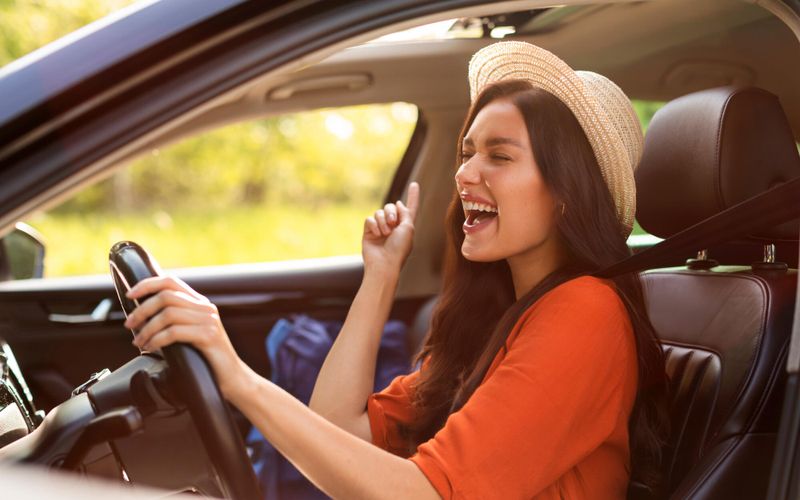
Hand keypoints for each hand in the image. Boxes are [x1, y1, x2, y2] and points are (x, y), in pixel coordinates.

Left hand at [124, 276, 245, 398]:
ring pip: (168, 314)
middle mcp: (205, 308)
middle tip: (129, 325)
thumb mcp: (188, 335)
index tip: (130, 295)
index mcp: (200, 304)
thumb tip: (140, 318)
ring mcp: (208, 321)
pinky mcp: (208, 336)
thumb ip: (173, 322)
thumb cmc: (206, 360)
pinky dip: (156, 340)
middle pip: (166, 296)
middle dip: (142, 310)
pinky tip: (150, 348)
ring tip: (139, 342)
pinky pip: (174, 332)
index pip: (171, 282)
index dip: (148, 284)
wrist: (233, 378)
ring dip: (147, 328)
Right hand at [362, 181, 419, 275]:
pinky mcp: (369, 232)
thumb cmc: (399, 248)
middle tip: (393, 224)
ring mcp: (380, 229)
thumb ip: (405, 213)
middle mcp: (393, 226)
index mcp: (406, 226)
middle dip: (391, 212)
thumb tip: (398, 203)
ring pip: (379, 212)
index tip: (414, 184)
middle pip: (391, 207)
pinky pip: (369, 219)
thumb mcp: (408, 227)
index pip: (411, 208)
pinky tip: (377, 234)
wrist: (384, 263)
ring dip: (383, 220)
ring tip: (385, 233)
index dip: (413, 197)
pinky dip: (374, 225)